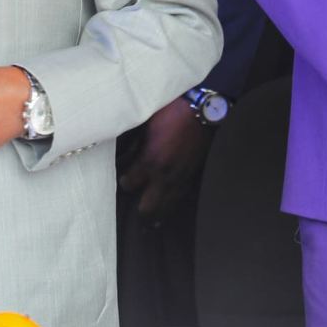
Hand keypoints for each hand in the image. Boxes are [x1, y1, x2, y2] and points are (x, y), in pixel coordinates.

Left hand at [119, 98, 211, 220]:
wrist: (202, 109)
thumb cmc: (171, 112)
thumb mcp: (146, 124)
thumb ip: (135, 143)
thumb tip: (125, 153)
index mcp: (150, 161)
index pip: (130, 184)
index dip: (124, 182)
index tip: (124, 179)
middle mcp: (165, 176)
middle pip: (148, 207)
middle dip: (140, 209)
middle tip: (134, 205)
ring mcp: (180, 179)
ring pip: (166, 206)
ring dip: (157, 211)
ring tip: (150, 217)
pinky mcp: (193, 176)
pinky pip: (180, 197)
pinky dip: (172, 201)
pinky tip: (168, 202)